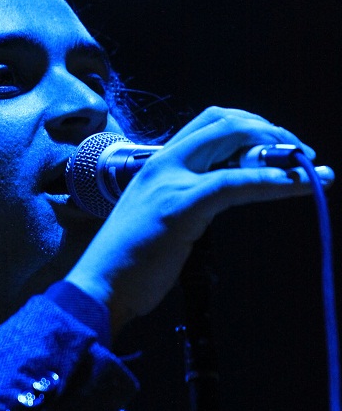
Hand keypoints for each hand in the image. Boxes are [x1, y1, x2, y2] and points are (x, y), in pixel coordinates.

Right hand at [65, 106, 317, 332]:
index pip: (210, 124)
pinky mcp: (182, 207)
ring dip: (281, 153)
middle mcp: (164, 164)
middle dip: (272, 133)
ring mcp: (171, 182)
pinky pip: (237, 182)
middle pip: (226, 121)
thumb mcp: (158, 220)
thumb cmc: (127, 264)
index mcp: (157, 165)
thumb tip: (222, 197)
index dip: (252, 128)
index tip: (279, 151)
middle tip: (302, 157)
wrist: (98, 288)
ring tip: (312, 171)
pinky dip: (273, 181)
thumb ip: (186, 201)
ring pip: (236, 144)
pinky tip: (297, 186)